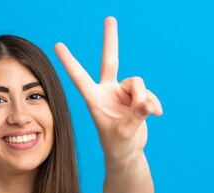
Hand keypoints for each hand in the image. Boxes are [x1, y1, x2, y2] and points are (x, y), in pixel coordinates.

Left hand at [54, 16, 162, 161]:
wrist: (127, 153)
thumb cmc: (117, 146)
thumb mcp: (125, 133)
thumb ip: (136, 117)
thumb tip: (148, 104)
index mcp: (94, 99)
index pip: (80, 77)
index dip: (70, 61)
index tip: (57, 45)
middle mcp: (107, 91)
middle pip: (110, 60)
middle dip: (111, 39)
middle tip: (109, 18)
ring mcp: (122, 93)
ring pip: (137, 82)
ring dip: (143, 97)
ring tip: (145, 113)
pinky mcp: (136, 97)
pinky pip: (147, 92)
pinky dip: (152, 103)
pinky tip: (156, 114)